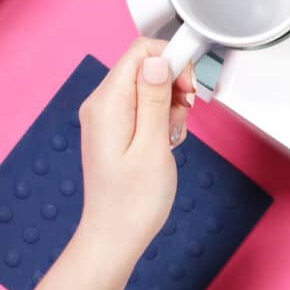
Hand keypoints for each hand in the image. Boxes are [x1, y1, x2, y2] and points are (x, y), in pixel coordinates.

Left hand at [77, 38, 195, 254]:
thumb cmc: (132, 203)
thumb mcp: (153, 146)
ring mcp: (105, 116)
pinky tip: (164, 141)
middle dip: (173, 85)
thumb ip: (155, 98)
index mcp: (107, 104)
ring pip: (147, 86)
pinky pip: (142, 106)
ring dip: (169, 104)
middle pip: (145, 66)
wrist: (114, 238)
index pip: (141, 52)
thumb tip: (157, 58)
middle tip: (182, 116)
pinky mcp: (113, 128)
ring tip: (171, 137)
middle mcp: (101, 104)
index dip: (172, 61)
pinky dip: (160, 118)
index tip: (189, 87)